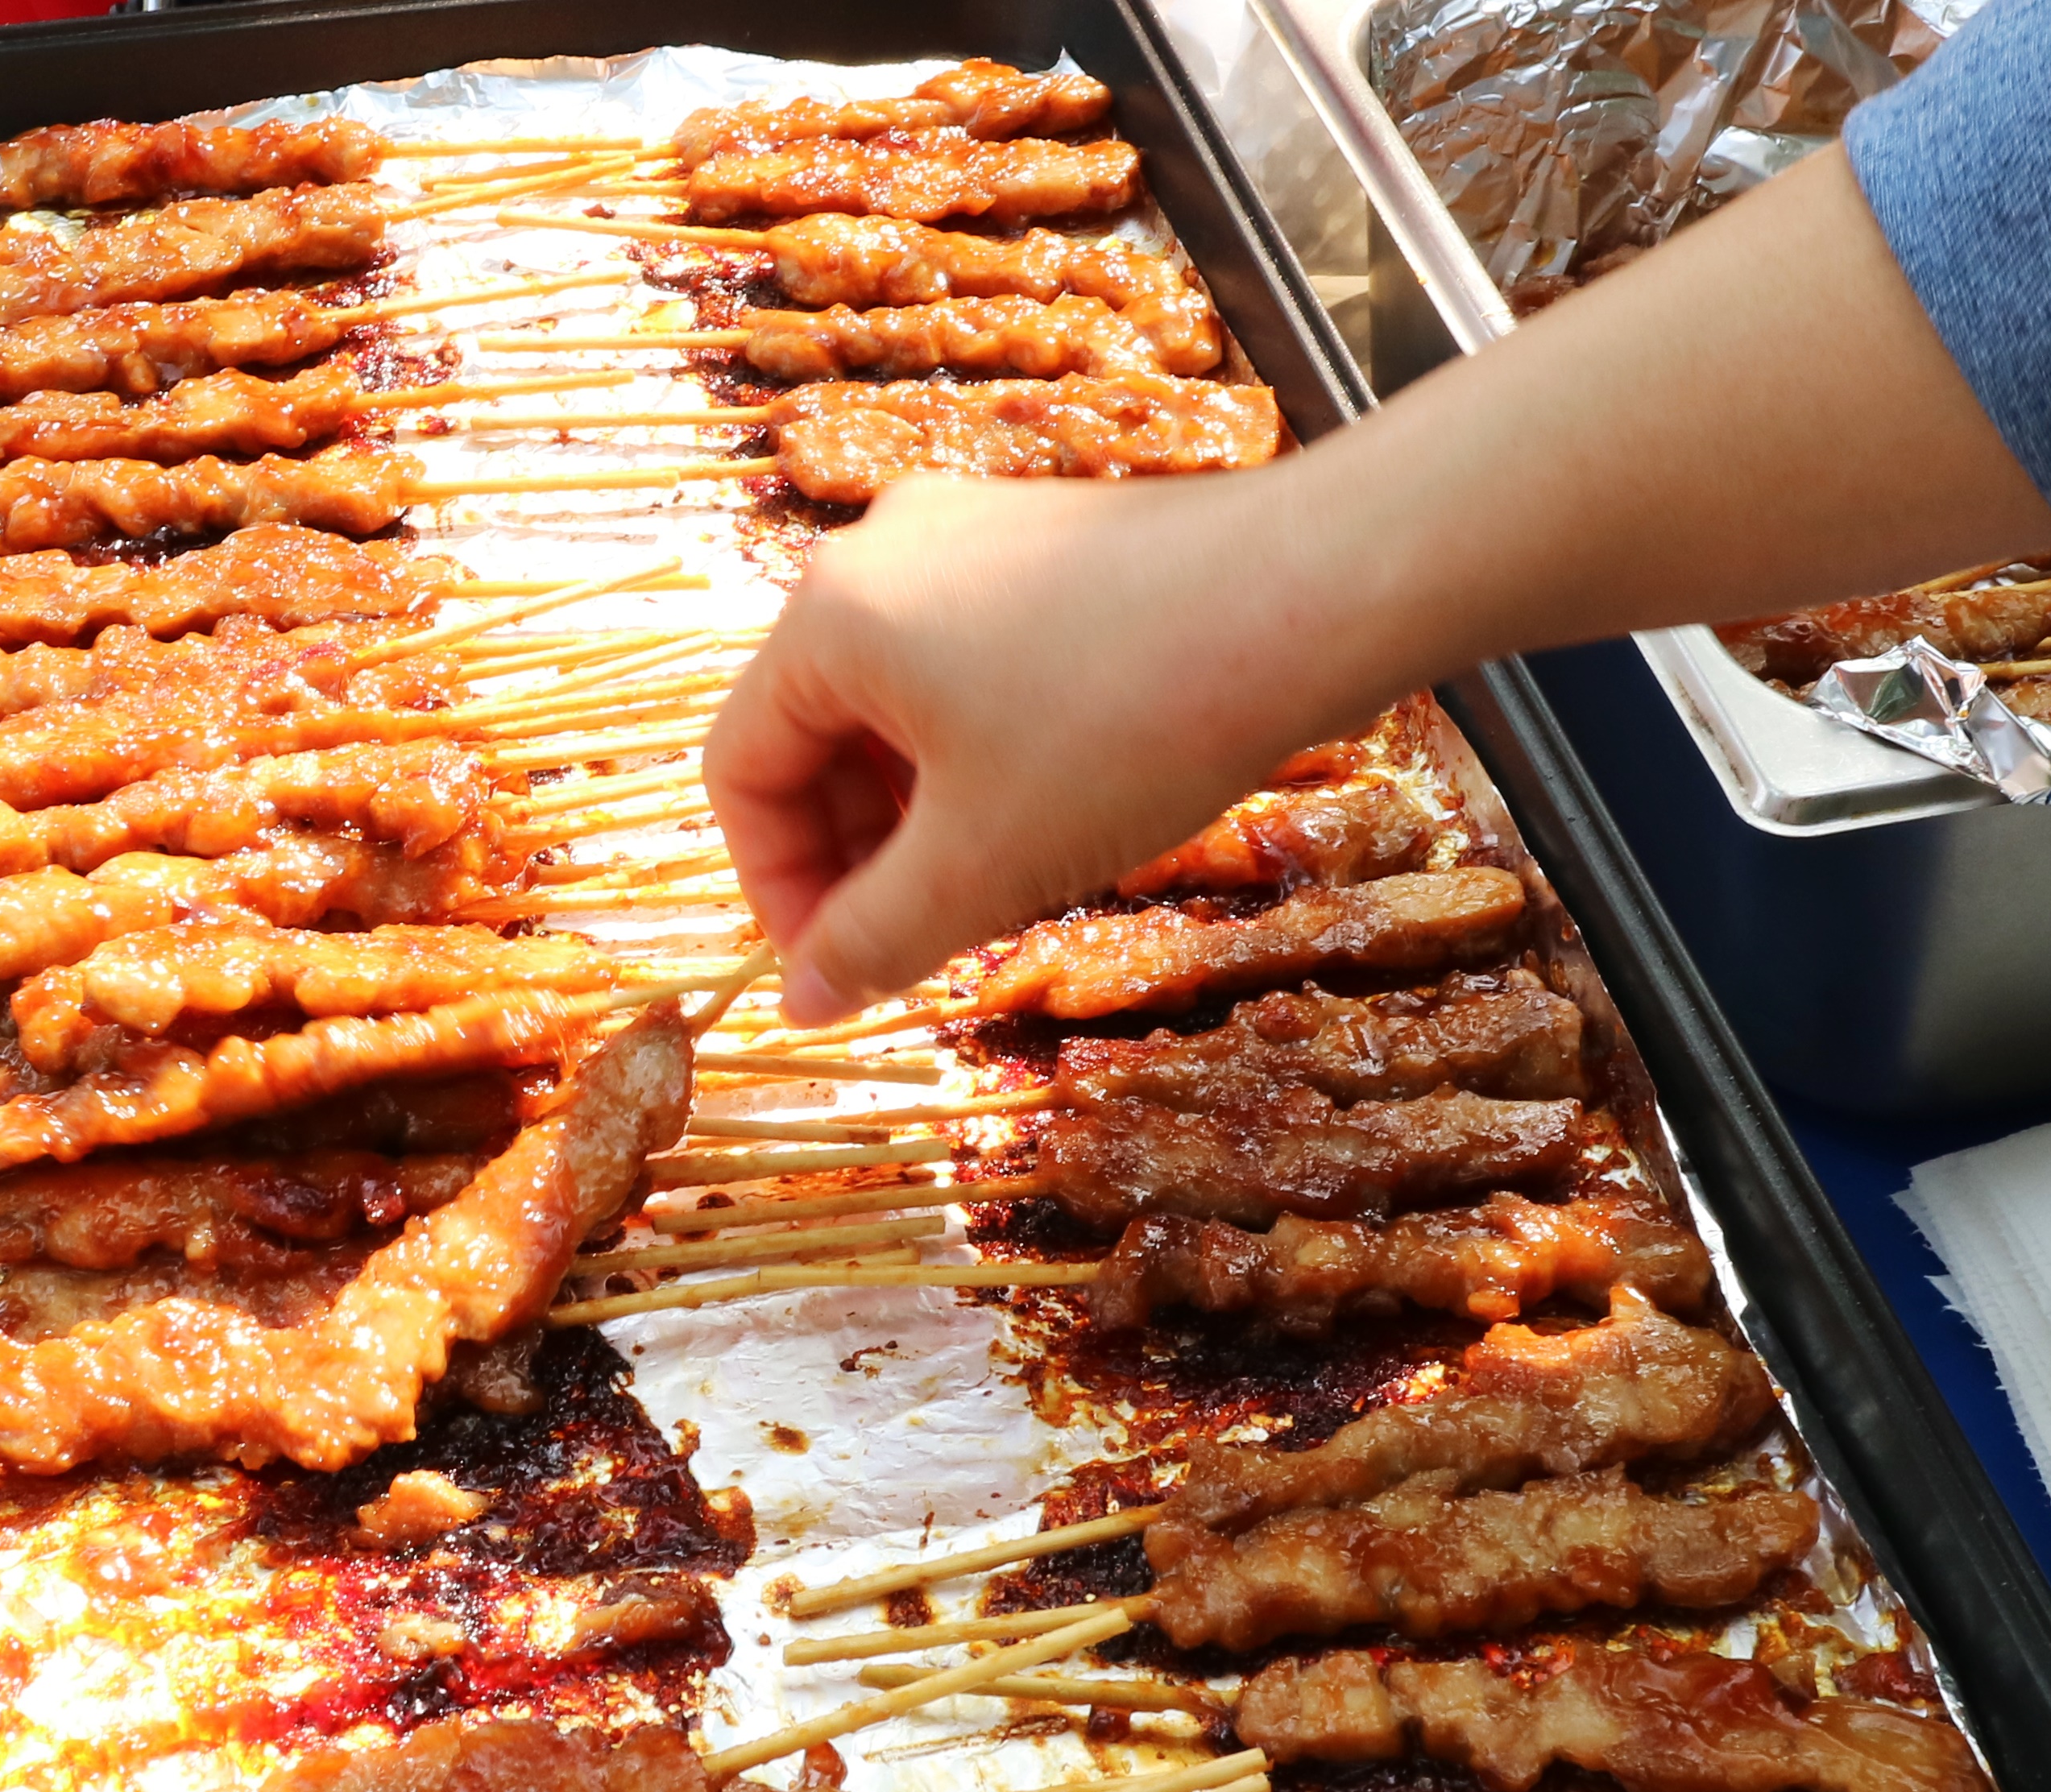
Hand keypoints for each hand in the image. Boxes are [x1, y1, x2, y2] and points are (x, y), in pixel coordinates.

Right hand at [706, 467, 1376, 1021]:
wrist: (1311, 596)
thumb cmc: (1131, 724)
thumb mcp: (982, 862)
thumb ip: (873, 937)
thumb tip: (799, 999)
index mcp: (829, 614)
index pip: (739, 769)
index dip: (775, 889)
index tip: (837, 969)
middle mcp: (883, 551)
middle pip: (814, 730)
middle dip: (854, 852)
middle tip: (917, 940)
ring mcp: (972, 533)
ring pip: (901, 703)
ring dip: (921, 810)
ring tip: (993, 884)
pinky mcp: (1052, 543)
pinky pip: (974, 664)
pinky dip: (984, 752)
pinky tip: (1057, 810)